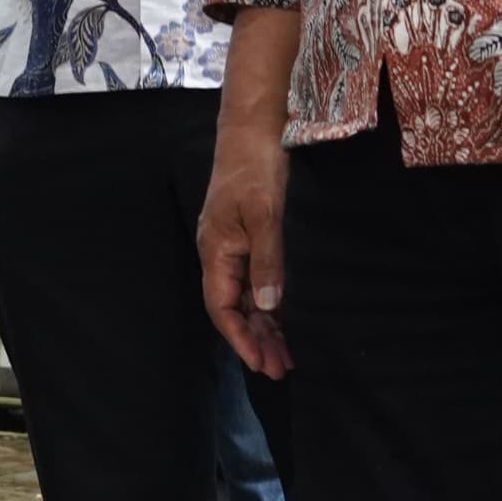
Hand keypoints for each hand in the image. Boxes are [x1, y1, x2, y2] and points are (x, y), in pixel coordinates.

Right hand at [197, 125, 292, 376]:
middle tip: (281, 370)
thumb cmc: (255, 169)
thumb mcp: (264, 215)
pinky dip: (267, 305)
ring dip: (263, 327)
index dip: (240, 339)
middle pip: (233, 309)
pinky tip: (282, 321)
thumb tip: (266, 307)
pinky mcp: (247, 239)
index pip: (222, 308)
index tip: (261, 364)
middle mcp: (220, 254)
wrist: (253, 130)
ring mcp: (232, 247)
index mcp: (216, 251)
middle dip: (255, 341)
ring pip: (244, 299)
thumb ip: (267, 262)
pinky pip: (254, 282)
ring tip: (285, 356)